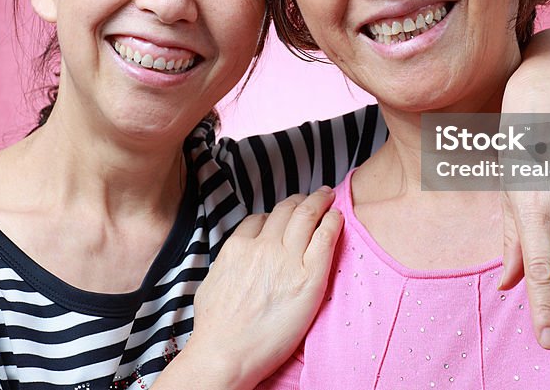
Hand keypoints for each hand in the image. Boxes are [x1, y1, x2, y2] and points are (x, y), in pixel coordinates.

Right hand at [163, 187, 341, 389]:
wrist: (227, 353)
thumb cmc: (216, 329)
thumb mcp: (211, 283)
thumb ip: (228, 264)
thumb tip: (234, 261)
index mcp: (238, 247)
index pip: (260, 219)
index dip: (275, 214)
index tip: (285, 216)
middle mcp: (263, 246)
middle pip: (286, 210)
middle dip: (301, 200)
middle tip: (312, 197)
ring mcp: (287, 259)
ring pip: (306, 215)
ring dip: (319, 201)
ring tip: (327, 197)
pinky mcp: (310, 277)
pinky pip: (325, 237)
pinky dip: (332, 221)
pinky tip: (338, 217)